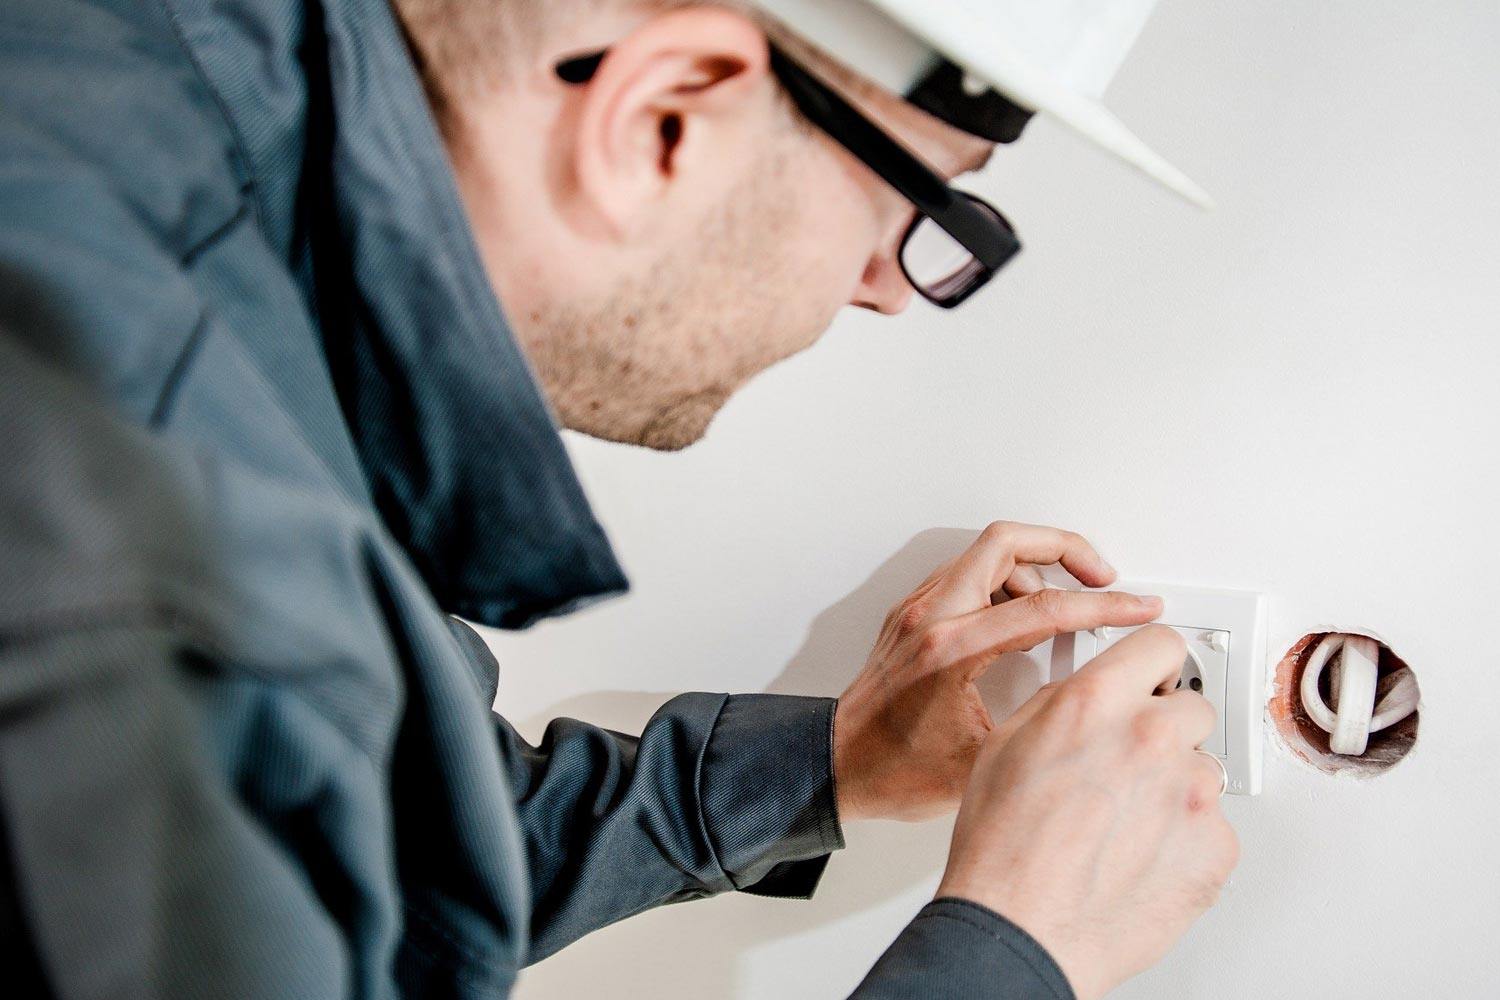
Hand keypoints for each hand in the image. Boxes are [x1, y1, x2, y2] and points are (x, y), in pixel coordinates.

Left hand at [832, 521, 1163, 821]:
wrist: (838, 768)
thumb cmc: (893, 771)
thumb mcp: (984, 761)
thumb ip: (1040, 722)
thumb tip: (1090, 703)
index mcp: (950, 650)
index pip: (1044, 606)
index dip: (1104, 605)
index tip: (1138, 607)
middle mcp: (930, 618)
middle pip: (1007, 542)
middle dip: (1066, 548)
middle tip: (1101, 575)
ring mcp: (917, 611)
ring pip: (985, 553)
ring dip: (1034, 567)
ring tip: (1063, 606)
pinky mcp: (912, 616)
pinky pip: (966, 575)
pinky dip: (1004, 583)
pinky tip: (1022, 619)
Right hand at [937, 625, 1239, 999]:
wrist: (1022, 930)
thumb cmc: (1003, 849)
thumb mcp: (1005, 745)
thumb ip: (1058, 704)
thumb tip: (1087, 695)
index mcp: (1097, 703)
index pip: (1162, 644)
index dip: (1154, 662)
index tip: (1155, 674)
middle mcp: (1152, 737)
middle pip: (1192, 705)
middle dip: (1164, 727)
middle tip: (1128, 764)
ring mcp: (1193, 793)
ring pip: (1203, 768)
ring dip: (1174, 786)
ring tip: (1124, 823)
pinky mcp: (1217, 845)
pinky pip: (1213, 825)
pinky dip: (1185, 837)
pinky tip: (1140, 854)